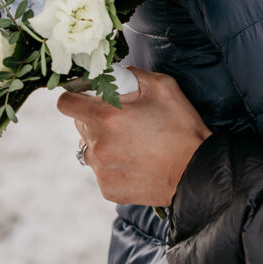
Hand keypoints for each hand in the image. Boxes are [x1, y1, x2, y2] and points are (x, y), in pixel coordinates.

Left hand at [57, 67, 210, 205]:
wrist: (197, 171)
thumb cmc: (181, 126)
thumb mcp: (162, 86)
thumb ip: (132, 75)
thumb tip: (114, 74)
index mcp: (107, 116)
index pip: (66, 103)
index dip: (76, 96)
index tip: (88, 97)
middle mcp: (98, 145)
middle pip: (80, 124)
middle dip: (96, 117)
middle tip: (124, 118)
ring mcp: (102, 170)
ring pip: (90, 148)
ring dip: (104, 142)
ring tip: (133, 143)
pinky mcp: (108, 189)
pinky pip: (102, 170)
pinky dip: (113, 164)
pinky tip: (136, 161)